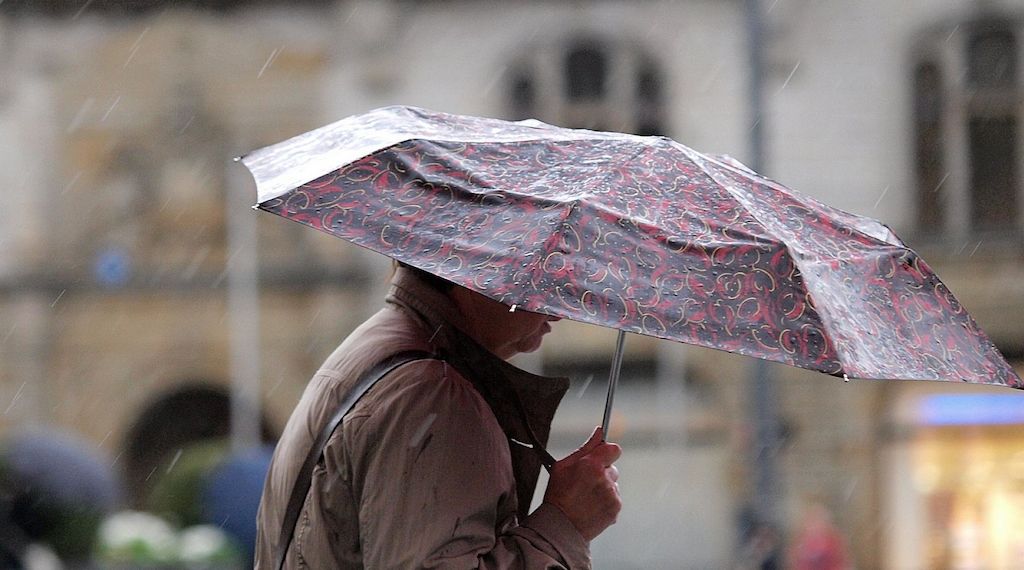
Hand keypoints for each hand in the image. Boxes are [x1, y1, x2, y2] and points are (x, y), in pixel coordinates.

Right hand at [542, 426, 621, 540]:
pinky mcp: (615, 508)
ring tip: (587, 498)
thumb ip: (585, 447)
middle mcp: (605, 478)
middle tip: (586, 484)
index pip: (614, 449)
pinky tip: (592, 507)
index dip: (607, 453)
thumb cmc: (558, 495)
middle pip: (613, 468)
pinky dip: (606, 502)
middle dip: (603, 473)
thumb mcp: (562, 466)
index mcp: (591, 464)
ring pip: (613, 484)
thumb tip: (599, 431)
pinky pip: (615, 499)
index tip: (601, 459)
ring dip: (604, 488)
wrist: (560, 527)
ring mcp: (612, 494)